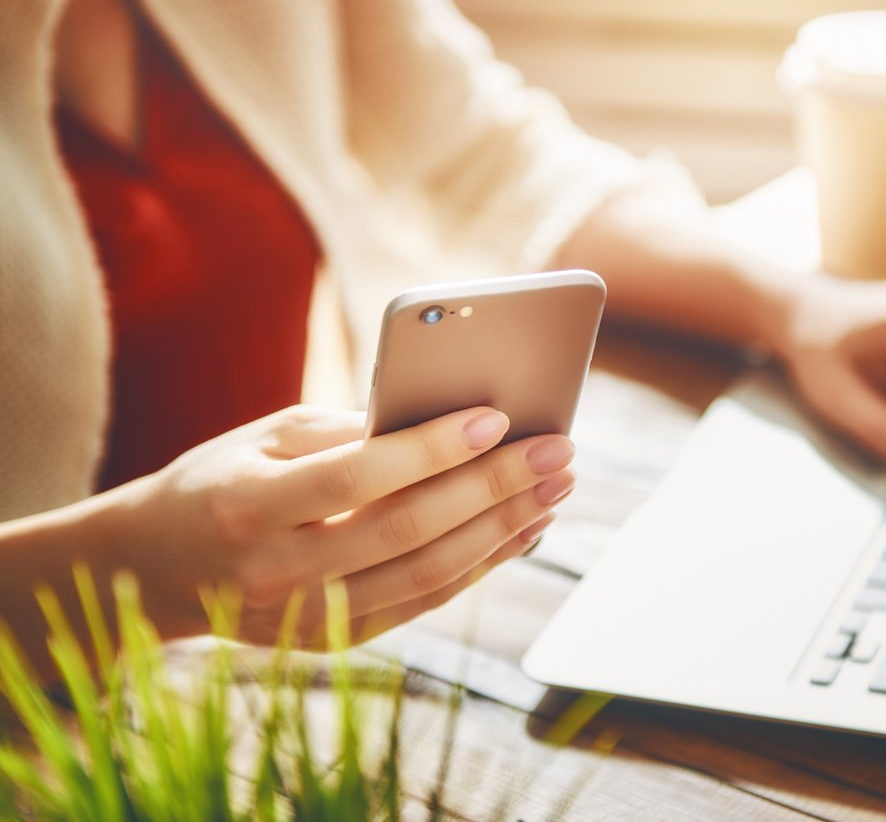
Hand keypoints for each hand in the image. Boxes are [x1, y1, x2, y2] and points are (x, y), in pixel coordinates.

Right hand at [110, 405, 573, 644]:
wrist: (157, 568)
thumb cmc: (221, 480)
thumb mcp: (264, 437)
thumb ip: (346, 429)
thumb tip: (445, 415)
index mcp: (249, 505)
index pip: (357, 476)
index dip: (431, 448)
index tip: (496, 416)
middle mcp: (277, 570)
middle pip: (408, 530)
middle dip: (494, 487)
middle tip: (558, 451)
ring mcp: (306, 616)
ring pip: (427, 575)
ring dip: (503, 530)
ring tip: (555, 488)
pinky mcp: (333, 640)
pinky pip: (423, 601)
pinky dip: (479, 565)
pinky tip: (522, 529)